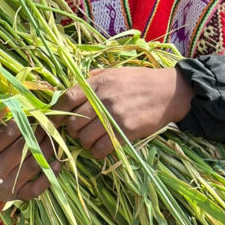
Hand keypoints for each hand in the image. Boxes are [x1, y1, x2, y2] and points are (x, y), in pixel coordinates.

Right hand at [0, 114, 58, 203]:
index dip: (22, 120)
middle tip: (47, 119)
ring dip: (47, 147)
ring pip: (34, 163)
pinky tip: (57, 164)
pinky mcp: (17, 195)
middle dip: (38, 130)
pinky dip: (49, 177)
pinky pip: (37, 188)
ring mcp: (7, 185)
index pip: (9, 133)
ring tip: (52, 133)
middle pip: (24, 147)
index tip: (29, 113)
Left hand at [55, 67, 193, 159]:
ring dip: (84, 143)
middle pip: (73, 122)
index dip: (55, 112)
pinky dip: (97, 152)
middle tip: (80, 131)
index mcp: (98, 82)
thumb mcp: (116, 72)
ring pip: (84, 138)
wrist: (171, 91)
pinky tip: (101, 148)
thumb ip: (94, 79)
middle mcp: (103, 98)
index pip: (66, 98)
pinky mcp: (126, 131)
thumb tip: (73, 87)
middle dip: (72, 131)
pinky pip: (101, 149)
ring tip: (92, 140)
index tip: (53, 121)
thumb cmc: (142, 80)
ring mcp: (114, 116)